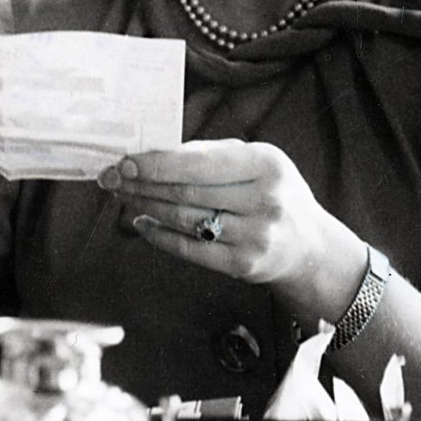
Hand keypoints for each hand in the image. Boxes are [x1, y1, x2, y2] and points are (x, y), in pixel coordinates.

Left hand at [99, 138, 342, 296]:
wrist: (308, 246)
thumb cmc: (272, 192)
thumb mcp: (257, 162)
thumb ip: (210, 155)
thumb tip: (153, 155)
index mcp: (266, 165)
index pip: (200, 163)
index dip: (157, 163)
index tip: (126, 161)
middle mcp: (263, 201)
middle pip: (186, 192)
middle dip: (142, 184)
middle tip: (112, 178)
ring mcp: (255, 237)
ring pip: (184, 220)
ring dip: (145, 206)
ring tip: (123, 196)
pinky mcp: (243, 266)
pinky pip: (190, 249)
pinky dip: (159, 236)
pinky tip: (142, 222)